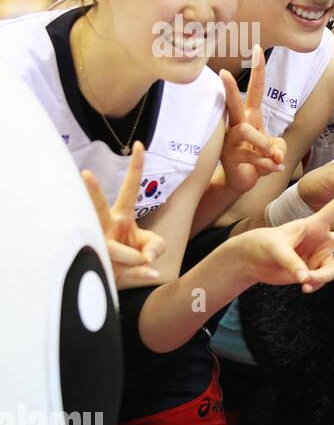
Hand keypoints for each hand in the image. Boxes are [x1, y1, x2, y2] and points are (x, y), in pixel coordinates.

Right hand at [81, 142, 166, 288]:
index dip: (135, 167)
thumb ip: (158, 246)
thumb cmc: (134, 256)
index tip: (140, 145)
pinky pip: (126, 268)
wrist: (119, 280)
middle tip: (85, 174)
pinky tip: (151, 274)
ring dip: (136, 258)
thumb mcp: (152, 246)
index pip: (129, 188)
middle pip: (97, 206)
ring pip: (118, 249)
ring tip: (142, 262)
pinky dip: (143, 274)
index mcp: (121, 216)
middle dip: (91, 191)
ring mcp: (98, 243)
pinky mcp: (96, 263)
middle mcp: (106, 225)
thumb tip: (148, 257)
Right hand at [218, 47, 286, 193]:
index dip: (257, 70)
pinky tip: (273, 170)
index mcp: (251, 116)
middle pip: (233, 103)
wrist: (243, 180)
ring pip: (248, 133)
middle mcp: (238, 124)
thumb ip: (278, 148)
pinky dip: (269, 166)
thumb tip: (274, 154)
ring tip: (274, 159)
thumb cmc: (258, 157)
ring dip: (265, 147)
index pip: (255, 90)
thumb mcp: (274, 150)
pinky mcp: (230, 157)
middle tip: (223, 74)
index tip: (257, 48)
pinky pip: (254, 157)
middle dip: (230, 89)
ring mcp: (231, 140)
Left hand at [237, 174, 333, 292]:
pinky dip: (313, 285)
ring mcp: (322, 256)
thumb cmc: (262, 245)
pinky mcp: (316, 271)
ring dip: (320, 277)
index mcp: (315, 224)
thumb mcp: (276, 250)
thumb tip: (306, 279)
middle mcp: (324, 239)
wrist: (254, 262)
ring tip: (302, 280)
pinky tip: (301, 285)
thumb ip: (294, 263)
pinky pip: (323, 281)